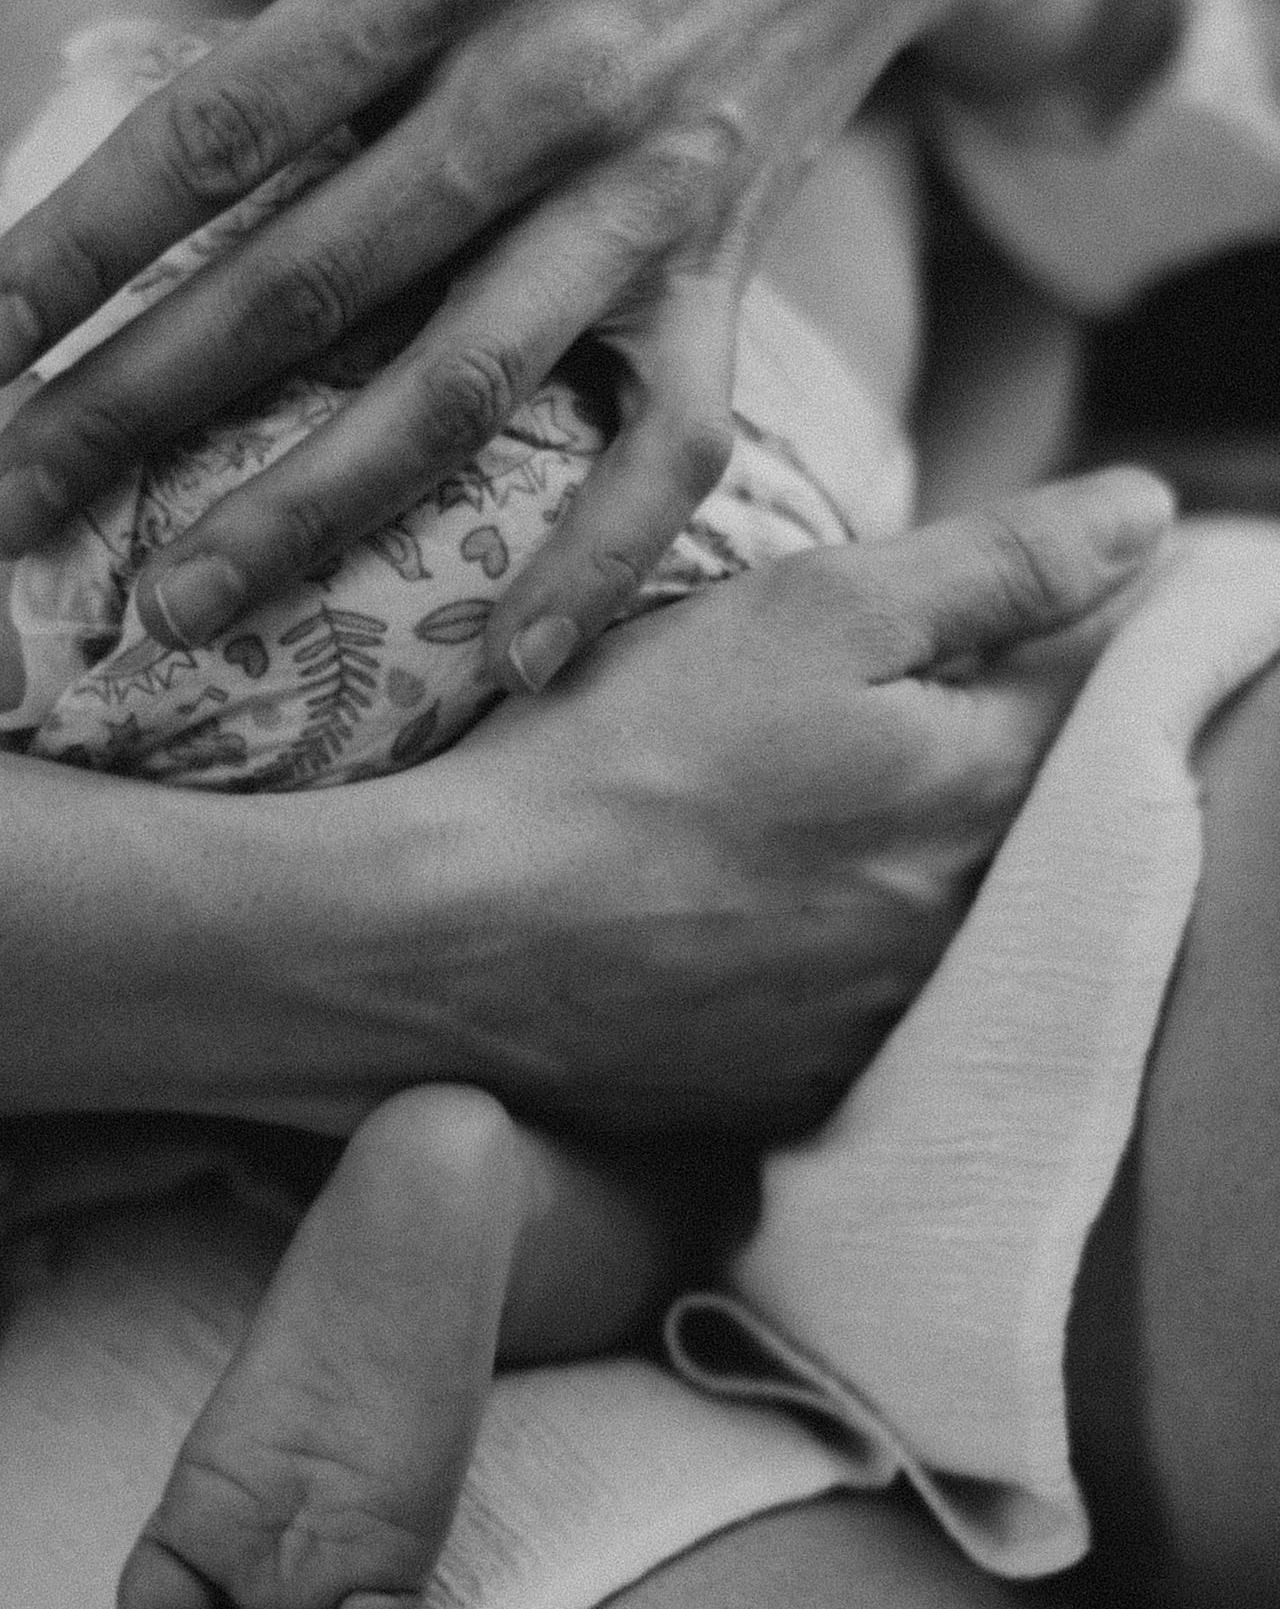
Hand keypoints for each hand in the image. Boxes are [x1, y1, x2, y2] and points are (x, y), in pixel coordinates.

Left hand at [0, 0, 1163, 687]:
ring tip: (181, 609)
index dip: (86, 241)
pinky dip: (600, 559)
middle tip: (4, 516)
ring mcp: (645, 200)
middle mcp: (543, 91)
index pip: (223, 124)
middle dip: (138, 409)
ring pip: (461, 386)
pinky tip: (506, 662)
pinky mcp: (730, 271)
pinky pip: (672, 446)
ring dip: (312, 510)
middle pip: (306, 283)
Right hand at [409, 467, 1175, 1135]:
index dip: (1039, 631)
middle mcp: (968, 928)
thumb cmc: (626, 753)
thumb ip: (998, 565)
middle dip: (974, 748)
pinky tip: (738, 911)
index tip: (955, 620)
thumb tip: (1151, 518)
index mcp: (990, 791)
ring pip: (948, 913)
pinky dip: (829, 952)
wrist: (457, 942)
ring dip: (904, 859)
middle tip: (838, 718)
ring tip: (781, 815)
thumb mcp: (813, 609)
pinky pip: (861, 1005)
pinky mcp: (802, 1090)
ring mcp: (887, 1025)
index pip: (1099, 687)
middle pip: (1029, 810)